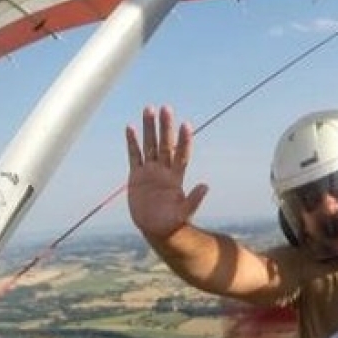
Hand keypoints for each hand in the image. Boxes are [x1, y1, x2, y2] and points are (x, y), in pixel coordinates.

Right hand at [126, 105, 208, 240]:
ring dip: (149, 128)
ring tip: (149, 108)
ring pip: (149, 145)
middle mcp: (164, 171)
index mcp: (176, 178)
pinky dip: (132, 142)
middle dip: (165, 127)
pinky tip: (131, 128)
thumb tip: (206, 186)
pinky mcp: (137, 176)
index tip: (186, 125)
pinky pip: (134, 156)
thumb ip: (194, 201)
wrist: (156, 230)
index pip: (181, 154)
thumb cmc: (172, 224)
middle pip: (165, 144)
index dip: (184, 141)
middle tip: (166, 107)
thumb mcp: (184, 214)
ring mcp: (150, 172)